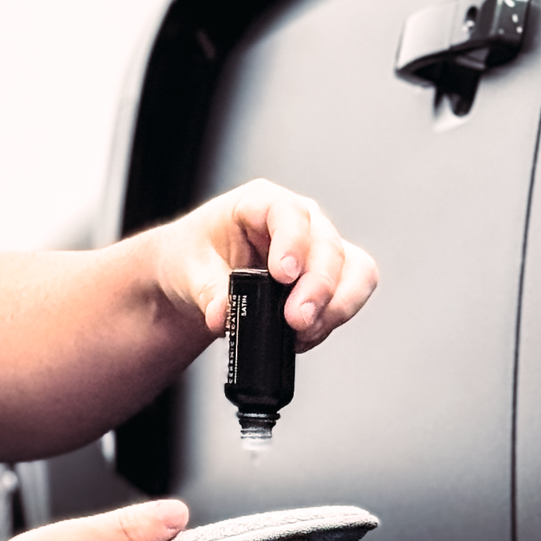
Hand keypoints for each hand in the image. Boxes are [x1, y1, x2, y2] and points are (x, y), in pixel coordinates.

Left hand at [157, 178, 377, 348]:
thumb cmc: (192, 258)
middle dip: (317, 287)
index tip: (283, 275)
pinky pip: (351, 293)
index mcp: (260, 203)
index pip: (289, 212)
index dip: (293, 242)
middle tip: (296, 320)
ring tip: (302, 333)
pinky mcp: (328, 278)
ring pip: (353, 269)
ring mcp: (317, 248)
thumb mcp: (187, 271)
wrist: (195, 278)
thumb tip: (224, 316)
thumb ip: (208, 293)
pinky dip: (333, 318)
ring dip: (335, 306)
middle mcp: (298, 220)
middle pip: (328, 245)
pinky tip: (303, 337)